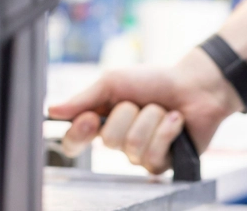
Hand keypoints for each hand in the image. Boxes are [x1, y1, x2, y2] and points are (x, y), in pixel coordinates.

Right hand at [47, 47, 239, 174]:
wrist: (193, 85)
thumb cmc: (152, 81)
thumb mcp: (113, 83)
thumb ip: (83, 99)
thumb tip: (52, 110)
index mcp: (100, 122)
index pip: (74, 143)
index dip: (77, 136)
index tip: (89, 119)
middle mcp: (117, 142)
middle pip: (108, 141)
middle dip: (128, 114)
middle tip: (141, 102)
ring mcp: (139, 155)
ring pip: (132, 146)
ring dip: (151, 120)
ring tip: (163, 110)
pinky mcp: (161, 164)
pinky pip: (154, 154)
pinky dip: (167, 130)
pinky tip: (176, 120)